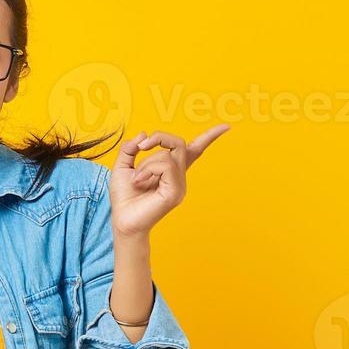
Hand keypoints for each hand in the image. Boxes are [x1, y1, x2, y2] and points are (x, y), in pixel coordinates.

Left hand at [109, 124, 228, 237]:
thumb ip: (130, 148)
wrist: (122, 220)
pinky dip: (148, 169)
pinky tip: (140, 181)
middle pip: (179, 143)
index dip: (210, 137)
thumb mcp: (122, 166)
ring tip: (137, 179)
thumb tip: (143, 134)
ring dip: (147, 163)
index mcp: (171, 170)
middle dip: (159, 137)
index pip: (195, 150)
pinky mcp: (175, 192)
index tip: (226, 127)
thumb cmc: (123, 197)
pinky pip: (165, 166)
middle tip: (141, 146)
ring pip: (168, 155)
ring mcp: (180, 185)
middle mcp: (179, 177)